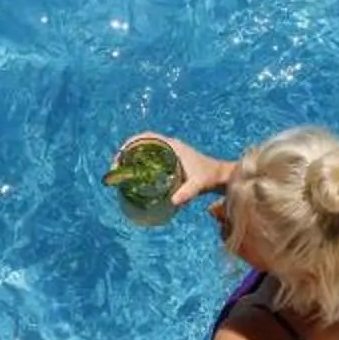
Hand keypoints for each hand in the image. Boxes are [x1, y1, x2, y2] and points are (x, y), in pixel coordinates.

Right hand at [118, 131, 232, 208]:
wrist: (221, 177)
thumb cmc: (210, 177)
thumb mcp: (197, 185)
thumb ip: (187, 192)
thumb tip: (173, 202)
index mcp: (173, 145)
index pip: (146, 137)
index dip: (131, 143)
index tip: (120, 155)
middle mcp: (170, 146)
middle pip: (142, 143)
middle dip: (126, 153)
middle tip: (117, 169)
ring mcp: (170, 153)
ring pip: (145, 151)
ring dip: (132, 158)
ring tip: (122, 173)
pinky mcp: (171, 161)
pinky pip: (150, 158)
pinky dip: (140, 164)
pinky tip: (136, 178)